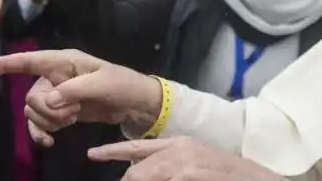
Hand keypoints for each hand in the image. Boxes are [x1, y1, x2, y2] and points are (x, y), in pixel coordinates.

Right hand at [0, 49, 161, 146]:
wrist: (134, 103)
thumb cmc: (121, 84)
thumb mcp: (102, 84)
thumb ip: (74, 90)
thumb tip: (48, 100)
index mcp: (65, 61)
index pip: (30, 60)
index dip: (6, 64)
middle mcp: (55, 75)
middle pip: (31, 95)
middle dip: (46, 110)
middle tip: (72, 113)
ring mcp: (57, 93)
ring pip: (33, 110)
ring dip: (49, 121)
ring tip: (72, 118)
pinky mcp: (60, 109)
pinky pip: (39, 122)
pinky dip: (41, 132)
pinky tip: (49, 141)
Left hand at [89, 138, 285, 180]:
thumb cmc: (230, 176)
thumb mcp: (196, 167)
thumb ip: (170, 169)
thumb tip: (140, 173)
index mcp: (179, 144)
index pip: (138, 147)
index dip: (112, 151)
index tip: (91, 154)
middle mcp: (180, 150)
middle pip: (137, 171)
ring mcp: (187, 164)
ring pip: (145, 176)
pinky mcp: (193, 174)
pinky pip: (166, 179)